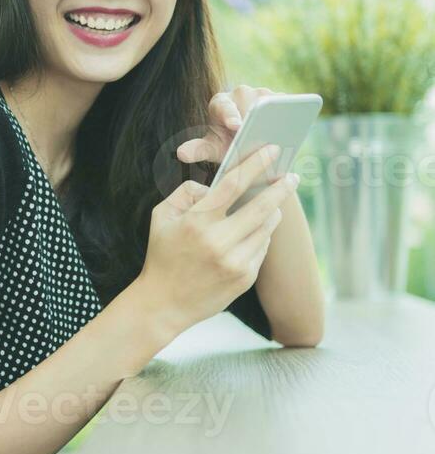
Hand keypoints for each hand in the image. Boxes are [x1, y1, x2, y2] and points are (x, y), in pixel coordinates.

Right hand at [136, 141, 298, 340]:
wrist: (164, 304)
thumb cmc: (162, 254)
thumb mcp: (161, 216)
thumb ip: (186, 192)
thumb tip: (215, 185)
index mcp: (196, 222)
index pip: (233, 185)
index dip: (255, 164)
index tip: (272, 150)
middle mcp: (218, 242)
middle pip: (262, 206)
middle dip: (281, 187)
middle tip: (292, 176)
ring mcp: (234, 262)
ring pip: (266, 227)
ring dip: (272, 211)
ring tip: (273, 203)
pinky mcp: (245, 278)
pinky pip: (262, 247)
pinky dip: (261, 235)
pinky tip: (255, 231)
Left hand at [176, 84, 285, 165]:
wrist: (250, 146)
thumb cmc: (227, 147)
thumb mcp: (214, 151)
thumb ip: (198, 150)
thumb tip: (181, 153)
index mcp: (220, 103)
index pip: (224, 107)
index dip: (231, 116)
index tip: (236, 126)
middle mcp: (240, 93)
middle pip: (249, 103)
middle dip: (255, 117)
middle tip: (262, 132)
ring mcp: (262, 93)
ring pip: (269, 101)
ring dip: (276, 112)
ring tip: (282, 130)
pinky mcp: (281, 97)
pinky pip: (287, 102)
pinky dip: (291, 111)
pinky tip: (297, 125)